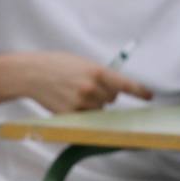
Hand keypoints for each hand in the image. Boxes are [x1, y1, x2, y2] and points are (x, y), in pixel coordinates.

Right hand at [15, 52, 151, 113]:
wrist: (30, 73)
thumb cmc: (55, 64)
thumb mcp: (80, 63)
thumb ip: (98, 74)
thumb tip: (113, 88)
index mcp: (96, 71)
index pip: (125, 84)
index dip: (139, 91)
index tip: (149, 96)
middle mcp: (92, 88)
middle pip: (111, 99)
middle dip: (104, 95)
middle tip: (87, 86)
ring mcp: (81, 103)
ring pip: (99, 110)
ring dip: (92, 105)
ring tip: (74, 93)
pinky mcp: (71, 115)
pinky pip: (86, 117)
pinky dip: (81, 112)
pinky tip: (68, 101)